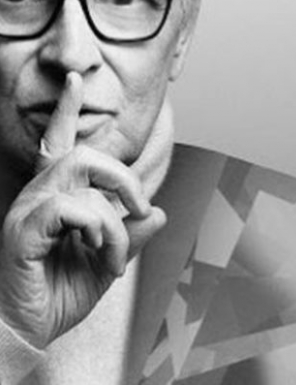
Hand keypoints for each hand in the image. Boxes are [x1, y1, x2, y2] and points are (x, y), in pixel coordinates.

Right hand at [0, 72, 165, 348]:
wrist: (28, 330)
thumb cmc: (60, 293)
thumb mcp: (107, 262)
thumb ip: (131, 236)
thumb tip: (158, 213)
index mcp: (57, 198)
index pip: (59, 142)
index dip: (67, 109)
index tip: (75, 79)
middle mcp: (39, 196)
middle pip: (85, 156)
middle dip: (124, 178)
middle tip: (140, 209)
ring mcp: (28, 211)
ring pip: (82, 180)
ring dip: (114, 219)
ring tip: (114, 252)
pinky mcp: (22, 231)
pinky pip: (70, 208)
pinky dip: (98, 230)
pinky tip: (98, 252)